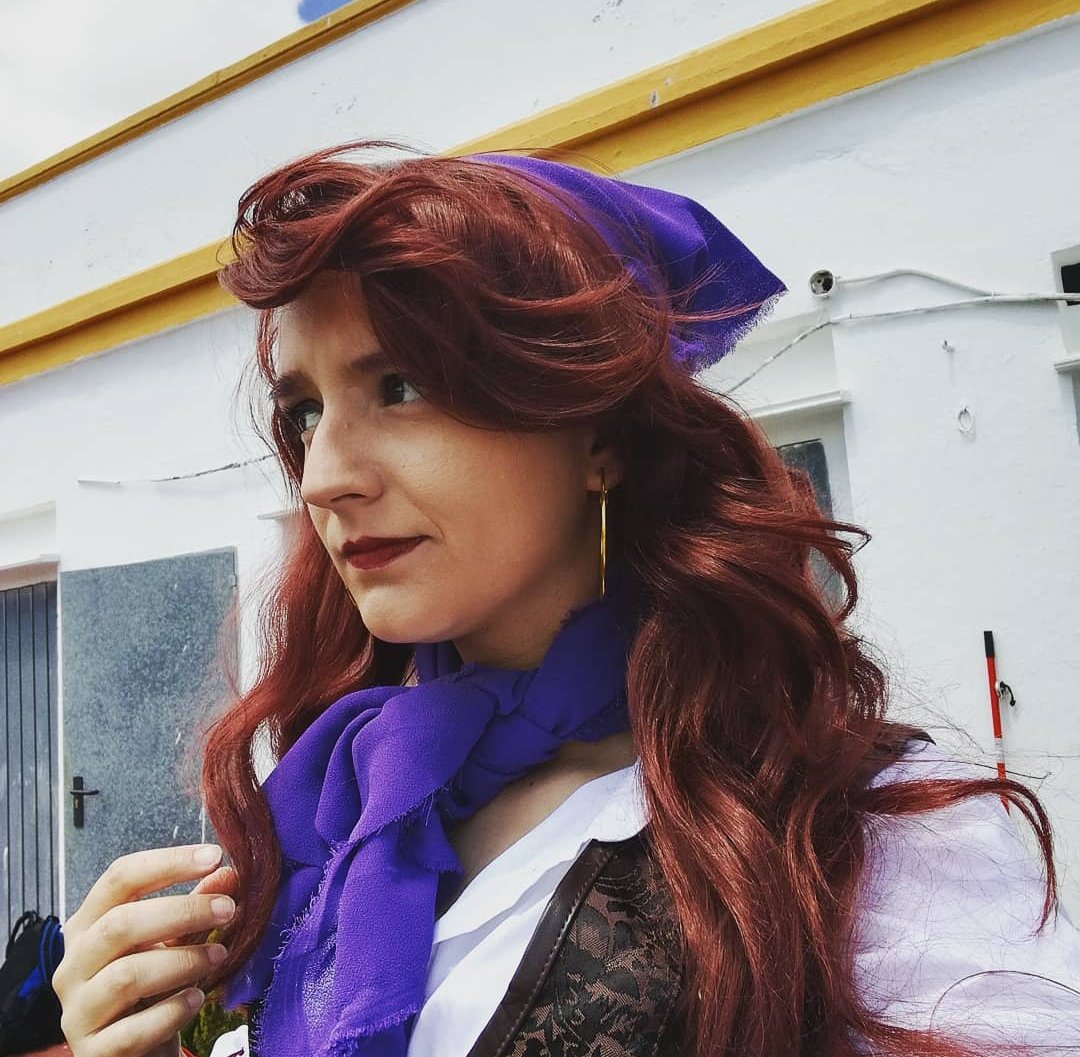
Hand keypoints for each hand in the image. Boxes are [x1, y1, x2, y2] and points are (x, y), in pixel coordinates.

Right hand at [52, 844, 238, 1056]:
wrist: (136, 1054)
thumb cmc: (152, 988)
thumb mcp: (173, 942)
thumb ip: (195, 909)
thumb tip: (228, 874)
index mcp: (88, 925)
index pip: (119, 878)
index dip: (168, 862)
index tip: (215, 856)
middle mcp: (72, 965)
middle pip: (120, 924)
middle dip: (182, 911)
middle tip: (228, 909)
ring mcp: (76, 1012)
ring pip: (125, 976)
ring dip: (182, 961)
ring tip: (220, 955)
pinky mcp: (92, 1053)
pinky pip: (131, 1031)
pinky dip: (171, 1012)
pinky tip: (196, 1000)